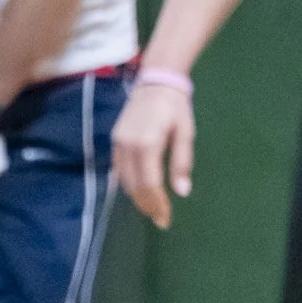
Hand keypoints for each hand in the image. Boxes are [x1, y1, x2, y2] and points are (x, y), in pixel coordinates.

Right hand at [113, 77, 195, 229]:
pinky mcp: (115, 140)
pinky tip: (138, 193)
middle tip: (161, 219)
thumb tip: (182, 191)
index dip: (157, 203)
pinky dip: (128, 184)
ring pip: (124, 179)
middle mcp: (128, 144)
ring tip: (152, 209)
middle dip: (147, 205)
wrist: (156, 83)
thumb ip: (182, 163)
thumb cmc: (176, 108)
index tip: (165, 218)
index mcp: (147, 142)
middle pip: (134, 185)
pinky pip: (119, 169)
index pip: (149, 183)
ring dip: (137, 197)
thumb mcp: (185, 133)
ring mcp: (118, 142)